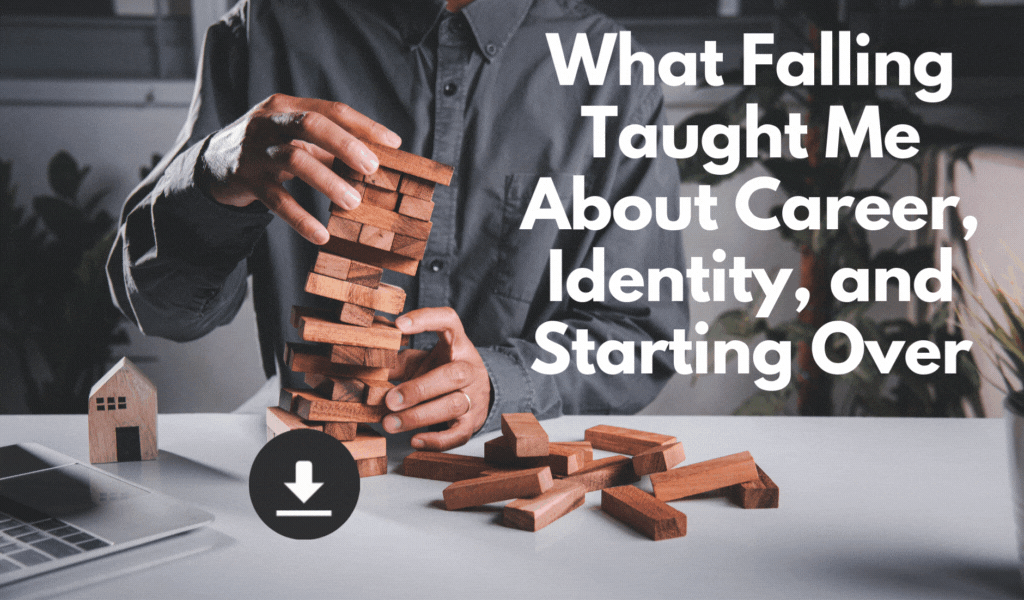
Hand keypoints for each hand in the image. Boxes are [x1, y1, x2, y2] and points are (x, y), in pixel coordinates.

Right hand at [199, 93, 400, 243]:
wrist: (213, 165)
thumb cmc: (269, 149)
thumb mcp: (294, 139)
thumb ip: (328, 145)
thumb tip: (377, 161)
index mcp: (286, 106)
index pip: (331, 110)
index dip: (364, 126)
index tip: (393, 144)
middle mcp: (268, 122)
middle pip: (311, 124)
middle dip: (345, 145)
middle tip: (372, 168)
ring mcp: (254, 149)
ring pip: (295, 160)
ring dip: (328, 182)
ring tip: (354, 203)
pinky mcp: (244, 179)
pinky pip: (276, 200)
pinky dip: (301, 218)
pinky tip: (321, 235)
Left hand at [383, 307, 490, 450]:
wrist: (475, 393)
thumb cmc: (440, 371)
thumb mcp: (420, 361)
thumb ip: (396, 361)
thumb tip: (363, 364)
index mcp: (457, 344)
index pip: (448, 321)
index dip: (426, 320)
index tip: (398, 325)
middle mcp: (470, 368)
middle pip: (452, 375)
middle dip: (418, 389)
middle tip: (389, 400)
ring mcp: (474, 396)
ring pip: (453, 405)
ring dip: (418, 416)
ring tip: (389, 423)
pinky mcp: (472, 422)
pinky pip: (458, 434)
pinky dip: (436, 441)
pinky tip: (414, 441)